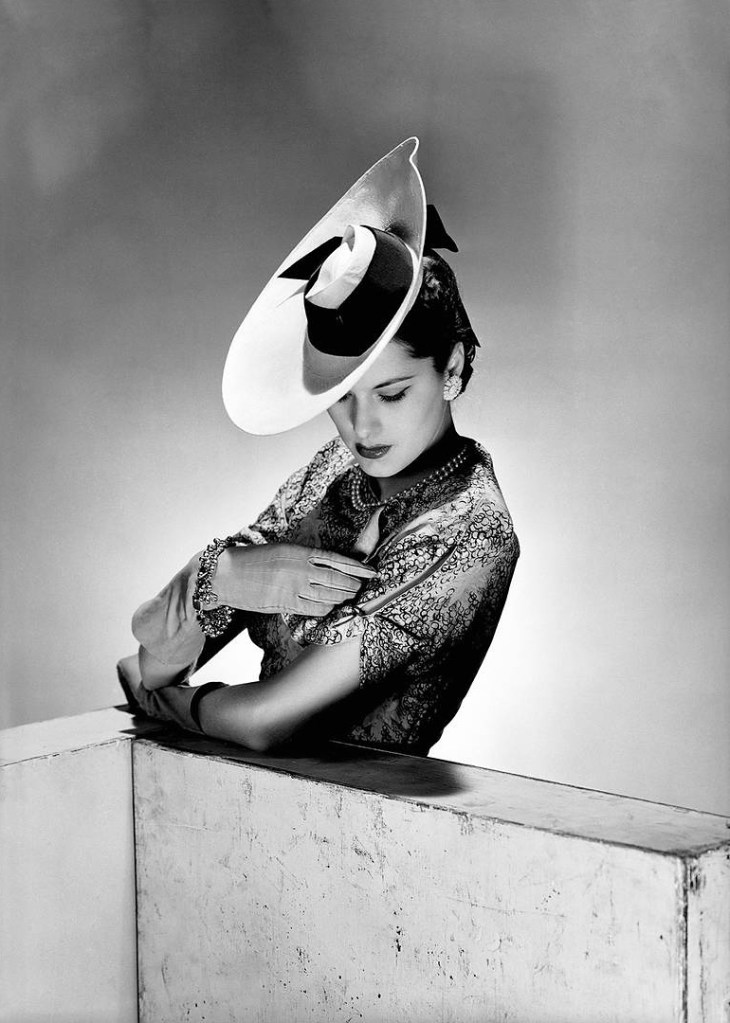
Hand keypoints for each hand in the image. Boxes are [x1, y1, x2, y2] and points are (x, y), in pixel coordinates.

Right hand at [212, 543, 376, 616]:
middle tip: (363, 589)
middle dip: (354, 586)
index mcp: (300, 551)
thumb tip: (329, 567)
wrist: (227, 574)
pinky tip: (332, 608)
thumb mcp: (283, 550)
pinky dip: (327, 609)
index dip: (358, 568)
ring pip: (329, 597)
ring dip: (343, 599)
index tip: (372, 572)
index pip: (338, 560)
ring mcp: (294, 588)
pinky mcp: (286, 604)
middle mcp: (300, 569)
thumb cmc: (254, 560)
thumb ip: (305, 557)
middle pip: (338, 580)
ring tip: (351, 599)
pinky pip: (315, 609)